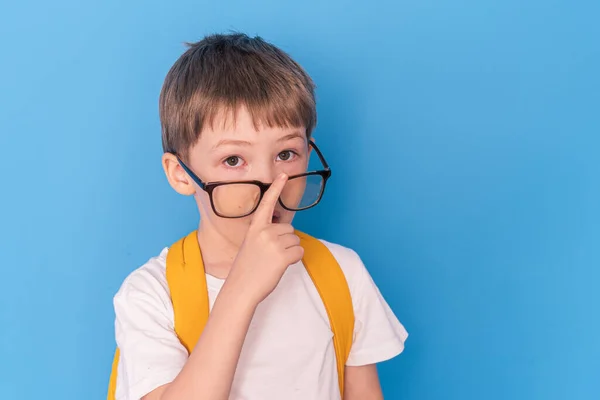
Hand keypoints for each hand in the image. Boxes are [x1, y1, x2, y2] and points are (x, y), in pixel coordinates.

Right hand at [227, 173, 303, 304]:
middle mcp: (265, 232)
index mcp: (255, 227)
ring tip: (273, 262)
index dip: (276, 188)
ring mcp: (274, 243)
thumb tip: (286, 232)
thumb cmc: (246, 269)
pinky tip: (280, 266)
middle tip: (270, 255)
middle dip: (286, 241)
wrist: (241, 288)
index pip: (267, 203)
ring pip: (296, 240)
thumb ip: (264, 235)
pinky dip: (294, 260)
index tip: (284, 174)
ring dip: (290, 252)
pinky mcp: (283, 256)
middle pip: (289, 229)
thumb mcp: (250, 245)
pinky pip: (300, 252)